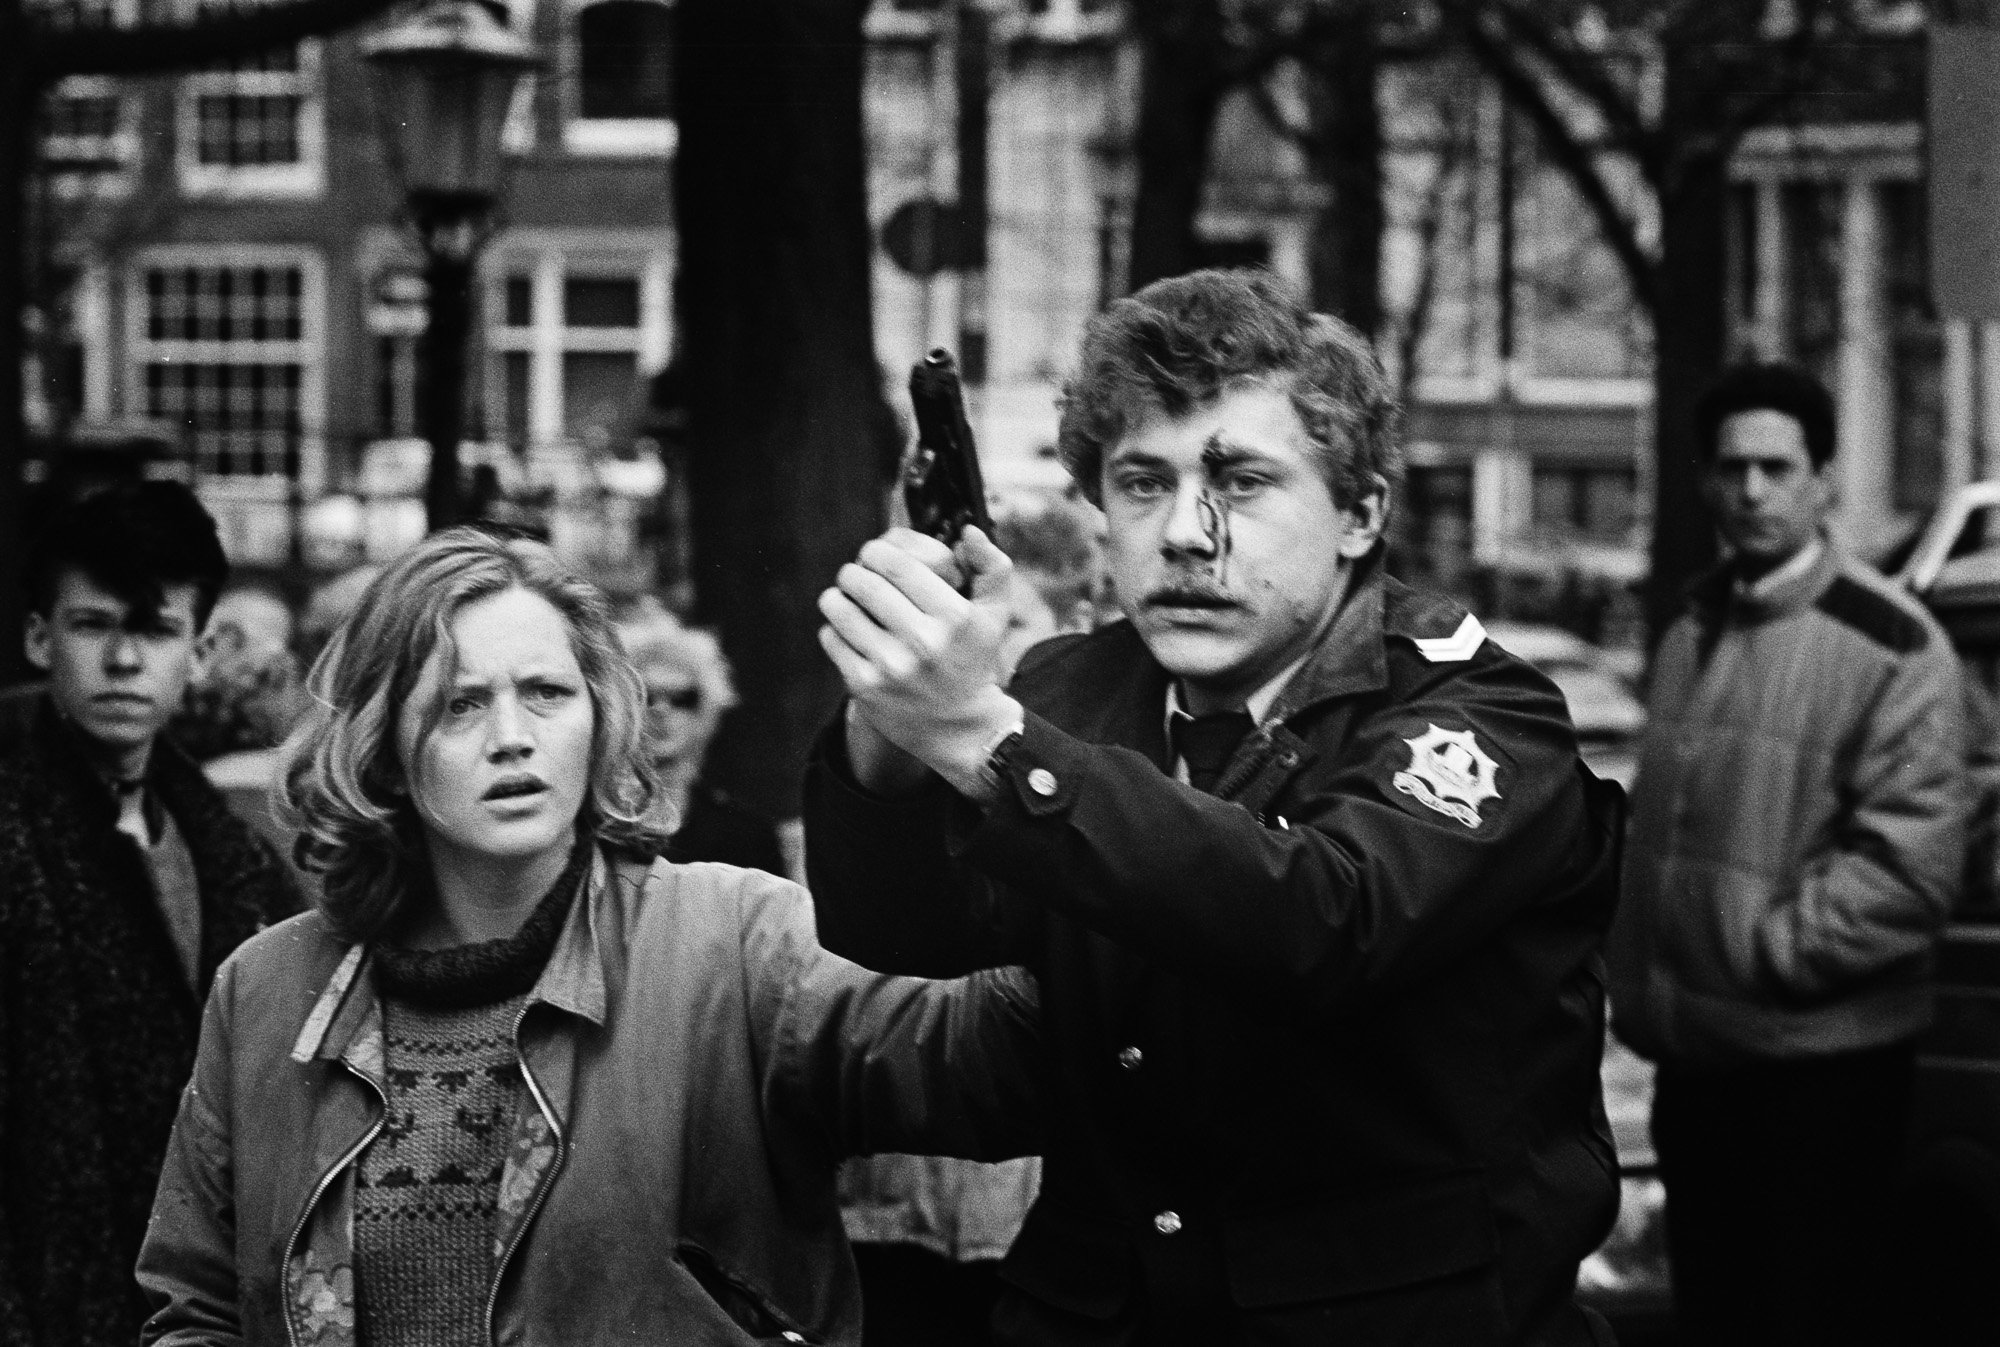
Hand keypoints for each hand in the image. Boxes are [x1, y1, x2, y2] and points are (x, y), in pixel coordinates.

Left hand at [819, 526, 1022, 799]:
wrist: (958, 726)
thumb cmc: (972, 658)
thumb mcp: (994, 614)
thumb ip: (992, 566)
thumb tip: (967, 533)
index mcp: (955, 617)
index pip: (898, 563)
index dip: (878, 551)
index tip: (875, 555)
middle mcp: (923, 642)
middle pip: (864, 580)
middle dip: (855, 571)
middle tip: (858, 575)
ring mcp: (891, 666)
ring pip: (839, 606)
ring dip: (838, 596)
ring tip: (847, 598)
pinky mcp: (865, 686)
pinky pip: (831, 637)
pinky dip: (835, 628)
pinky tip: (851, 632)